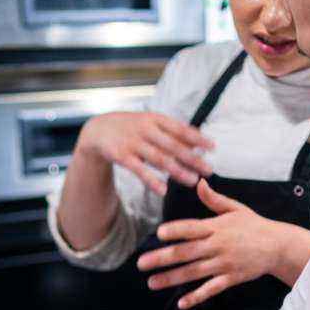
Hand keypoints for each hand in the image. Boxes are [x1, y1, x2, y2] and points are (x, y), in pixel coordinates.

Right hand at [76, 112, 212, 194]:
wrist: (98, 129)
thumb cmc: (130, 127)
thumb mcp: (150, 122)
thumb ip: (171, 131)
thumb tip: (198, 142)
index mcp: (154, 119)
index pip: (179, 128)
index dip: (196, 137)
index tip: (212, 147)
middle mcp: (145, 130)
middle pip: (173, 145)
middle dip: (192, 158)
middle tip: (208, 169)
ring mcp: (133, 143)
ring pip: (159, 159)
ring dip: (177, 171)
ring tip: (193, 181)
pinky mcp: (122, 156)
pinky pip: (139, 171)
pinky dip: (151, 181)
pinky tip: (163, 190)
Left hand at [137, 179, 281, 308]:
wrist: (278, 246)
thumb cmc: (254, 225)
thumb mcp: (235, 208)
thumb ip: (214, 199)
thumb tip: (199, 182)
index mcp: (216, 227)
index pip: (192, 228)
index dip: (175, 230)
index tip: (158, 234)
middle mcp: (218, 245)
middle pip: (186, 252)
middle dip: (163, 258)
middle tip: (141, 263)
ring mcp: (224, 263)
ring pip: (194, 272)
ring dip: (172, 278)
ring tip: (152, 282)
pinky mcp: (231, 278)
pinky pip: (211, 289)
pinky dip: (196, 296)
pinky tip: (181, 303)